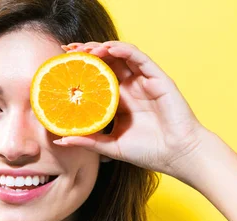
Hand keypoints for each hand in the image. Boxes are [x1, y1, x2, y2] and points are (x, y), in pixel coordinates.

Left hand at [55, 41, 207, 178]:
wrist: (176, 156)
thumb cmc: (147, 152)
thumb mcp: (110, 146)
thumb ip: (87, 141)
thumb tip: (60, 140)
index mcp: (118, 101)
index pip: (96, 78)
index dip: (81, 69)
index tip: (62, 64)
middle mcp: (130, 88)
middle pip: (106, 62)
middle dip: (87, 53)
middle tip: (68, 50)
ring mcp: (144, 82)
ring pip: (121, 56)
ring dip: (102, 48)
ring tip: (85, 48)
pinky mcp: (158, 79)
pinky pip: (139, 58)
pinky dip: (124, 50)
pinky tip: (108, 48)